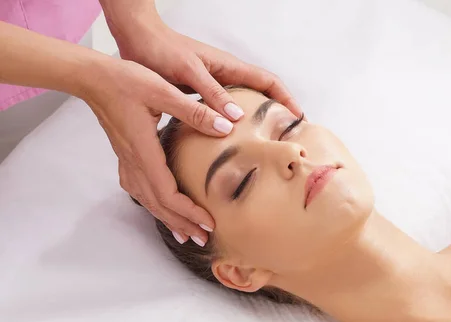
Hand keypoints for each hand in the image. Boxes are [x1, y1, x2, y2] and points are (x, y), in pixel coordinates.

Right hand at [82, 58, 219, 245]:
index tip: (209, 221)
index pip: (167, 193)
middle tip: (204, 237)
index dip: (189, 211)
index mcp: (144, 151)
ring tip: (186, 232)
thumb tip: (226, 126)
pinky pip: (139, 190)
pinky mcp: (126, 156)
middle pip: (158, 204)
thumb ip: (195, 111)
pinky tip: (161, 208)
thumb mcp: (163, 91)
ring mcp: (127, 161)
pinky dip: (154, 205)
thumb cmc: (124, 82)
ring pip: (147, 200)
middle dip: (182, 223)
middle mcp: (133, 162)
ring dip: (168, 218)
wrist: (93, 78)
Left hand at [112, 18, 302, 118]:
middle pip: (262, 92)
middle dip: (278, 110)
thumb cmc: (161, 50)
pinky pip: (226, 107)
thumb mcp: (188, 72)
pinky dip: (235, 121)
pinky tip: (230, 136)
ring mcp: (214, 83)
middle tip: (286, 134)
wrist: (137, 38)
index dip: (286, 98)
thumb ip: (211, 94)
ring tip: (264, 140)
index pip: (268, 81)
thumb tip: (237, 118)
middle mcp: (226, 74)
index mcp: (228, 67)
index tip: (299, 118)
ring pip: (244, 101)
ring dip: (257, 117)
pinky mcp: (201, 91)